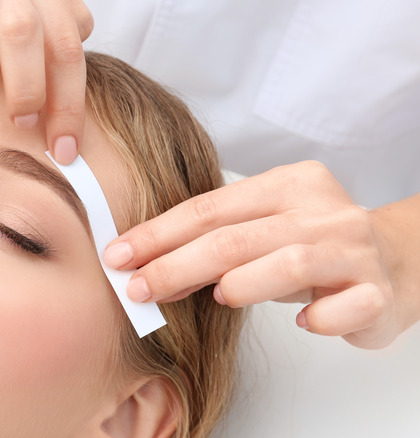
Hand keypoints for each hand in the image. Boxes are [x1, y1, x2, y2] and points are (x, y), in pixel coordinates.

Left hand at [103, 161, 419, 348]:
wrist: (396, 259)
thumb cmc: (314, 244)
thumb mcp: (262, 229)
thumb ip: (214, 243)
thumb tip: (147, 270)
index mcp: (287, 185)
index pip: (208, 208)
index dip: (158, 234)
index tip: (117, 256)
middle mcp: (321, 211)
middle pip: (235, 238)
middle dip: (176, 265)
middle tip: (137, 289)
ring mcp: (354, 250)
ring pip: (287, 264)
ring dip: (241, 285)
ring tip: (219, 299)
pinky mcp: (379, 291)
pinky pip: (345, 307)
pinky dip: (320, 317)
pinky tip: (303, 321)